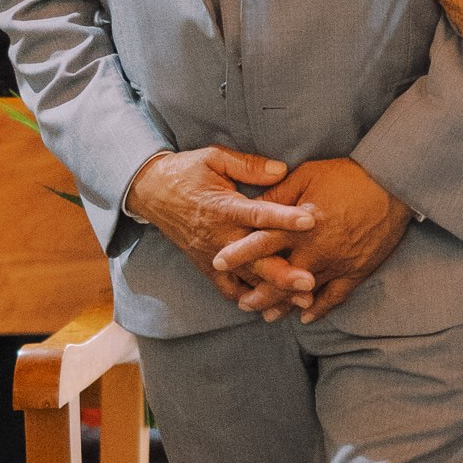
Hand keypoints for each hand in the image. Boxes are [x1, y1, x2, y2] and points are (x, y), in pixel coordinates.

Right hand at [123, 146, 314, 282]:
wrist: (150, 191)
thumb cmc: (186, 171)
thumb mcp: (214, 158)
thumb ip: (248, 165)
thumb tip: (281, 170)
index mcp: (224, 207)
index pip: (258, 214)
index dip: (285, 218)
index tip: (311, 221)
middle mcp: (219, 236)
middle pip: (255, 258)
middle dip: (283, 273)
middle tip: (311, 283)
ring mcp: (212, 254)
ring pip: (247, 278)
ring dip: (274, 291)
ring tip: (303, 300)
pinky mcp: (206, 266)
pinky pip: (228, 288)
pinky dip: (248, 298)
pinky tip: (271, 305)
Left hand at [212, 157, 412, 322]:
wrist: (393, 183)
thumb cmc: (348, 175)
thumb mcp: (308, 175)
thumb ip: (278, 194)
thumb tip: (253, 206)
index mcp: (299, 224)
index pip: (261, 243)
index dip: (237, 254)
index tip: (218, 264)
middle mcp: (315, 249)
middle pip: (278, 277)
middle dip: (258, 293)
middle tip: (242, 303)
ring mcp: (336, 263)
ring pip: (303, 293)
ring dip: (282, 306)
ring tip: (266, 315)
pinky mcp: (356, 271)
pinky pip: (334, 297)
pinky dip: (319, 309)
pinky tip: (306, 317)